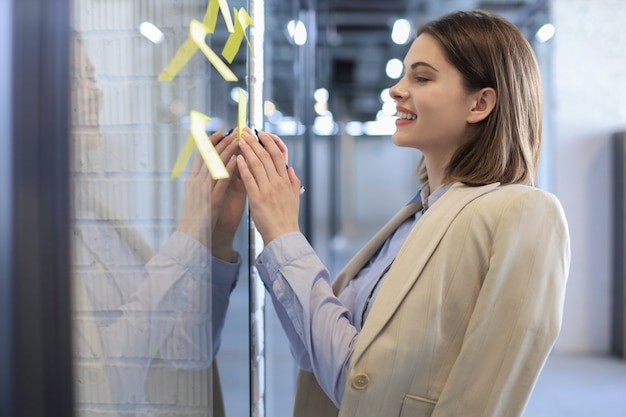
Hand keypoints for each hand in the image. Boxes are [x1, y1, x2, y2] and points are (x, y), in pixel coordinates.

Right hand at [177, 130, 244, 260]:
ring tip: (237, 138)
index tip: (220, 131)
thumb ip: (208, 182)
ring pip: (215, 165)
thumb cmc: (201, 218)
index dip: (210, 142)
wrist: (194, 238)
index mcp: (193, 181)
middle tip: (233, 130)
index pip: (202, 156)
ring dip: (226, 151)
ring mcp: (203, 191)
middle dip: (221, 142)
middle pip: (209, 157)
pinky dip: (228, 169)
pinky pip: (221, 181)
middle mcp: (196, 183)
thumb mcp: (203, 196)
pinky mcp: (212, 200)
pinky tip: (236, 160)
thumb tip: (218, 168)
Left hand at [236, 129, 300, 244]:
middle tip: (246, 131)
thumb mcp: (294, 198)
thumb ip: (293, 182)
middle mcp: (277, 183)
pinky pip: (249, 179)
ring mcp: (267, 190)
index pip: (277, 156)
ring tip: (240, 139)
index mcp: (285, 181)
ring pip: (256, 164)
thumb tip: (290, 168)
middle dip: (255, 142)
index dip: (269, 142)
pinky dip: (243, 167)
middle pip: (265, 157)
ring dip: (248, 150)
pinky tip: (237, 158)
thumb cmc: (287, 219)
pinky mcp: (257, 198)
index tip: (261, 133)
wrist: (283, 236)